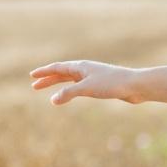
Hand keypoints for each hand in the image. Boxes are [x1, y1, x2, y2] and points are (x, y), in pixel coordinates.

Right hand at [28, 60, 142, 105]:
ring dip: (59, 86)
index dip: (44, 72)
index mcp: (80, 66)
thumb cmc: (112, 84)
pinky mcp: (101, 85)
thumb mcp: (87, 88)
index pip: (57, 68)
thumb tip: (53, 100)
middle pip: (62, 74)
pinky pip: (81, 87)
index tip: (32, 76)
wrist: (135, 86)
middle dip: (48, 80)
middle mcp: (85, 69)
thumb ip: (69, 93)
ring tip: (49, 94)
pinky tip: (71, 95)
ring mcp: (93, 77)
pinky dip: (71, 90)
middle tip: (34, 87)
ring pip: (71, 80)